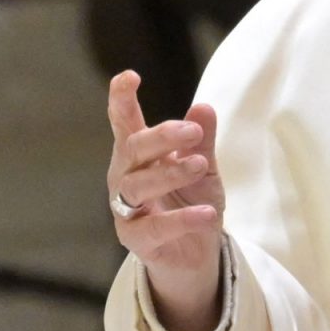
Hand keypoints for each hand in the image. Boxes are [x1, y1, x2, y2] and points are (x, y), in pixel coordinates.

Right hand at [107, 70, 225, 330]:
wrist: (197, 253)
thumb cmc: (193, 200)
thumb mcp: (204, 167)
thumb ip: (202, 141)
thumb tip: (204, 106)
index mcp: (139, 155)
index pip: (124, 123)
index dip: (121, 100)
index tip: (128, 77)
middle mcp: (125, 178)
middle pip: (133, 150)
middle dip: (161, 137)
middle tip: (192, 131)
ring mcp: (126, 210)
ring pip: (138, 186)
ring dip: (169, 173)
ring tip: (199, 165)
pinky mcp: (136, 240)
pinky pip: (154, 228)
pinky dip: (182, 219)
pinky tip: (208, 213)